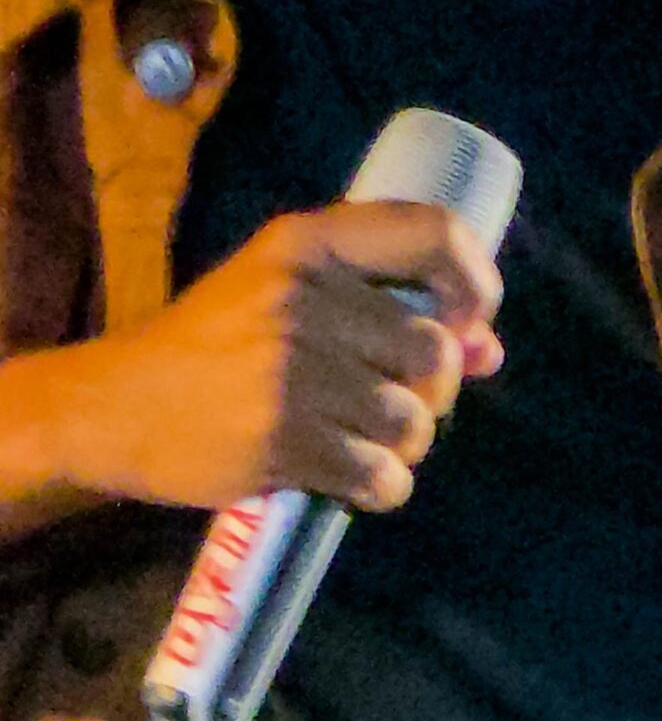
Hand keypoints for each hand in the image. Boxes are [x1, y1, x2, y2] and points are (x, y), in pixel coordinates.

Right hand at [47, 200, 503, 516]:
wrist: (113, 406)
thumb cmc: (215, 345)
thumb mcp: (287, 295)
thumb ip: (386, 308)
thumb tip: (489, 351)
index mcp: (307, 241)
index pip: (434, 232)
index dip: (477, 282)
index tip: (471, 323)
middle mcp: (303, 296)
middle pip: (434, 352)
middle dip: (432, 392)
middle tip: (395, 406)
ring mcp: (290, 370)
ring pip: (412, 421)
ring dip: (403, 446)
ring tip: (366, 444)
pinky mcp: (280, 439)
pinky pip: (381, 476)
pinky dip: (382, 488)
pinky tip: (356, 480)